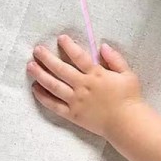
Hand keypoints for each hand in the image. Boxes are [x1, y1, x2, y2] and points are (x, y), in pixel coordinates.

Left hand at [26, 35, 143, 139]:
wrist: (127, 123)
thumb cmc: (130, 98)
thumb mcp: (128, 74)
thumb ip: (115, 59)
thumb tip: (103, 46)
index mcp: (96, 75)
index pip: (79, 57)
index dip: (69, 46)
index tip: (61, 38)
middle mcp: (83, 86)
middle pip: (61, 69)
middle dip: (47, 58)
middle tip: (37, 50)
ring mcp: (76, 101)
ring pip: (53, 85)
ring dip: (40, 75)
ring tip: (30, 66)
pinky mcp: (72, 114)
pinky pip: (54, 105)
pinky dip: (43, 97)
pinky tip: (35, 89)